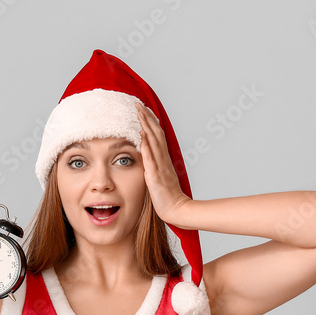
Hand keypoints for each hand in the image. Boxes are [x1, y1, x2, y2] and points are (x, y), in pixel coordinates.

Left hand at [135, 102, 192, 226]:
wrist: (176, 209)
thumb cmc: (167, 196)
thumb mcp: (160, 177)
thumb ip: (155, 166)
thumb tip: (148, 157)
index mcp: (163, 160)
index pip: (157, 136)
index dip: (151, 122)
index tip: (144, 110)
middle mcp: (163, 160)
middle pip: (156, 134)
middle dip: (147, 118)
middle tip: (139, 104)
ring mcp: (160, 167)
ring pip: (153, 142)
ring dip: (146, 126)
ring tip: (139, 113)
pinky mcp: (155, 176)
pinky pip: (151, 159)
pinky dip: (146, 146)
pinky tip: (141, 136)